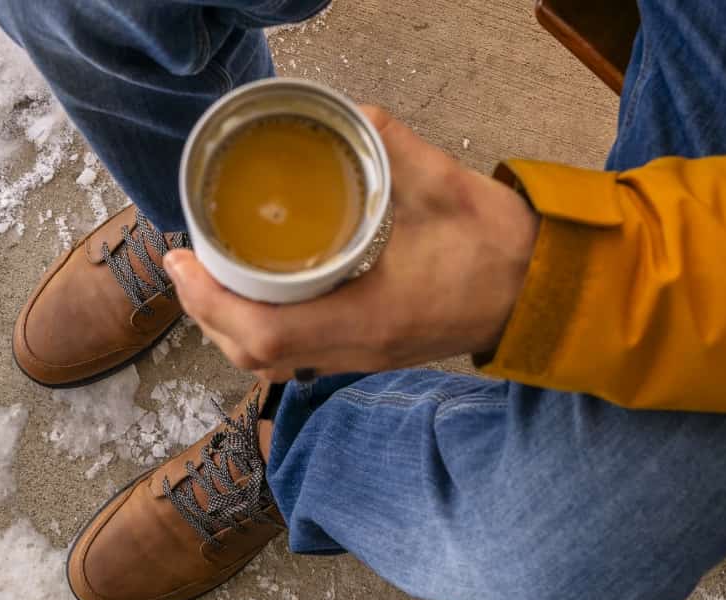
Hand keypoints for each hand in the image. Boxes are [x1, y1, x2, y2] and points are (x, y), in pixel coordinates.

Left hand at [164, 105, 538, 383]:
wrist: (544, 291)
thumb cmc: (500, 248)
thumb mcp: (442, 183)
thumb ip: (388, 144)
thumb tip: (346, 111)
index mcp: (368, 317)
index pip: (264, 333)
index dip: (210, 301)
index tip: (181, 261)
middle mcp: (359, 348)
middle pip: (253, 355)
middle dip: (207, 312)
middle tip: (184, 264)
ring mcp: (364, 358)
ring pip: (271, 363)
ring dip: (230, 325)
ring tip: (210, 279)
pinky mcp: (371, 353)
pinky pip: (298, 357)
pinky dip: (264, 332)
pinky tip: (258, 295)